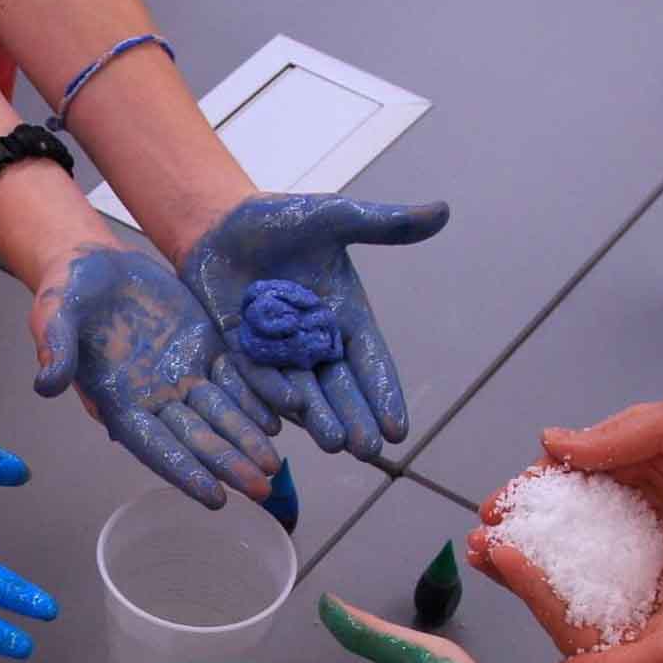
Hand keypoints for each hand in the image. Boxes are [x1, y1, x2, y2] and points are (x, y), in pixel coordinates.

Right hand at [30, 243, 280, 507]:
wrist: (94, 262)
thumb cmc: (67, 291)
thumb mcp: (53, 314)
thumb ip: (54, 349)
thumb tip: (46, 386)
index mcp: (118, 399)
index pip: (155, 445)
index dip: (184, 471)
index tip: (213, 497)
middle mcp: (155, 397)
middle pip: (196, 438)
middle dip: (227, 463)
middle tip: (261, 490)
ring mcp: (182, 373)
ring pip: (221, 413)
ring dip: (247, 439)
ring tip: (274, 465)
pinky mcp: (204, 346)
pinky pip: (235, 377)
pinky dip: (256, 397)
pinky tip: (280, 416)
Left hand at [183, 194, 448, 459]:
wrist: (219, 225)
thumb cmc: (281, 219)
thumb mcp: (333, 218)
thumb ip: (382, 224)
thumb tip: (443, 211)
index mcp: (344, 317)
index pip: (370, 362)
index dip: (384, 394)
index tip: (399, 430)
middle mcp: (314, 343)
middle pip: (339, 388)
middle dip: (355, 418)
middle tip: (368, 451)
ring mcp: (276, 352)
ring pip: (301, 392)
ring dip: (318, 418)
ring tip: (335, 444)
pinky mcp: (239, 354)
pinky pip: (255, 379)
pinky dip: (268, 396)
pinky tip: (282, 418)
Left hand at [468, 525, 662, 662]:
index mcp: (613, 646)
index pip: (554, 611)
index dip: (522, 582)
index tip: (496, 549)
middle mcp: (617, 618)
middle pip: (554, 585)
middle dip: (515, 558)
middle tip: (480, 529)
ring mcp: (635, 586)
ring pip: (574, 556)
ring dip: (540, 535)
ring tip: (507, 511)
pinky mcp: (655, 556)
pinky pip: (609, 533)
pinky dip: (584, 516)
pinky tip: (562, 495)